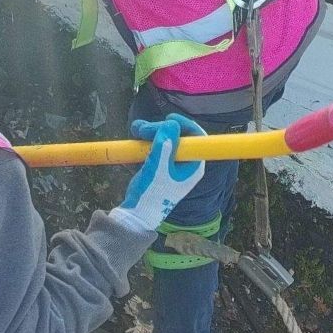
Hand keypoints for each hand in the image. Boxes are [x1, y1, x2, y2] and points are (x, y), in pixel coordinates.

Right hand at [114, 113, 206, 232]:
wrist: (137, 213)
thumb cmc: (152, 195)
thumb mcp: (158, 169)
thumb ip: (165, 146)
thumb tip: (171, 124)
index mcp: (193, 166)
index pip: (196, 138)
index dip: (184, 124)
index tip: (169, 118)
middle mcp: (185, 164)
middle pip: (177, 135)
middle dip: (159, 129)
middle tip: (141, 129)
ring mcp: (171, 164)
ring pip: (164, 139)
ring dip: (150, 132)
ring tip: (135, 130)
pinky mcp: (159, 165)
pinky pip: (155, 146)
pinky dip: (145, 140)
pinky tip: (135, 139)